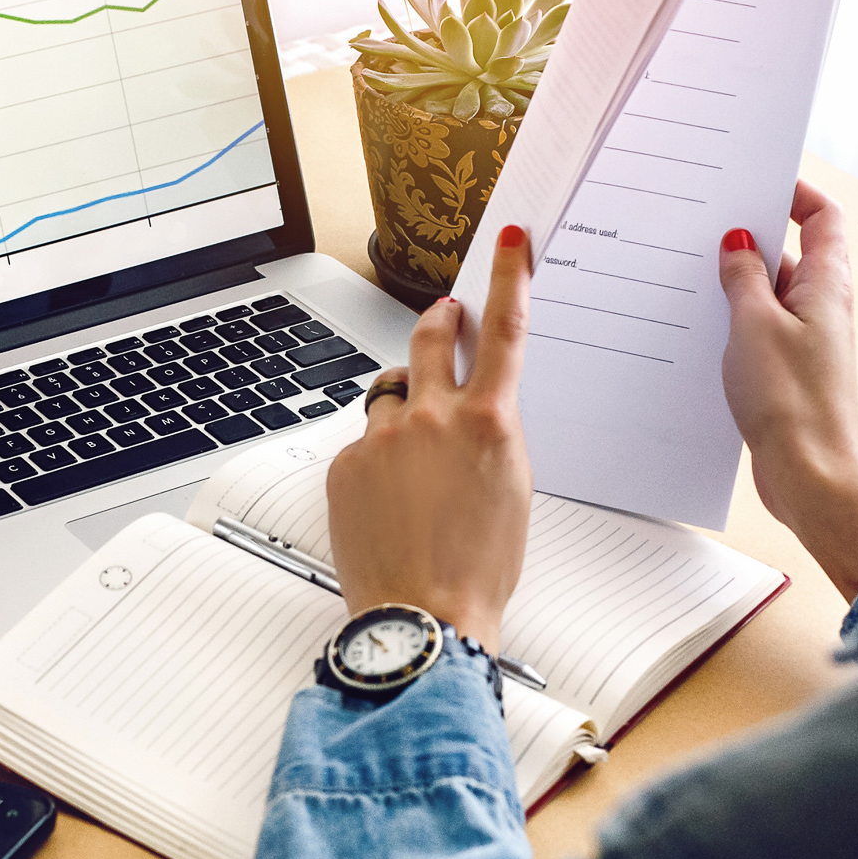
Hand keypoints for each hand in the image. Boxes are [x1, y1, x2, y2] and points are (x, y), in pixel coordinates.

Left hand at [326, 226, 534, 650]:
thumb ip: (491, 433)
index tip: (510, 243)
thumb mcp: (511, 488)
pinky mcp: (346, 462)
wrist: (424, 616)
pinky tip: (390, 503)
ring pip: (392, 397)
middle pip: (428, 338)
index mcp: (488, 422)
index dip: (509, 278)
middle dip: (437, 322)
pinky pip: (365, 444)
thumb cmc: (479, 569)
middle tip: (443, 318)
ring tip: (415, 468)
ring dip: (404, 413)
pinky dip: (377, 463)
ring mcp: (383, 438)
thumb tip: (474, 409)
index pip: (504, 330)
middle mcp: (432, 418)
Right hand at [719, 180, 857, 599]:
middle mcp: (822, 307)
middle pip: (791, 252)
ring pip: (769, 294)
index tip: (755, 181)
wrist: (810, 475)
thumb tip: (738, 240)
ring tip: (691, 275)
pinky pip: (758, 330)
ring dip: (735, 283)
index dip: (794, 192)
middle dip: (750, 236)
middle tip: (705, 225)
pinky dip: (732, 321)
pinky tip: (699, 326)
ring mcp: (805, 341)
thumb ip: (743, 275)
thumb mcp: (754, 323)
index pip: (822, 217)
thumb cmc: (791, 400)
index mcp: (826, 284)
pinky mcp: (786, 371)